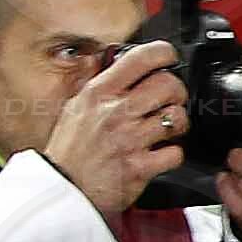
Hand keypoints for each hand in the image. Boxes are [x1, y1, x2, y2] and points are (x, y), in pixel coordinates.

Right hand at [43, 40, 193, 218]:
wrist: (63, 188)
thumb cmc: (69, 150)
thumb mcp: (74, 107)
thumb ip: (94, 83)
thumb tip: (106, 61)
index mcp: (99, 93)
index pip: (139, 59)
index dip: (163, 53)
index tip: (168, 57)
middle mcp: (116, 112)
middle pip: (168, 85)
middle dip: (177, 90)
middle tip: (171, 99)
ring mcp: (130, 139)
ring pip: (177, 117)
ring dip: (179, 123)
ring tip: (167, 127)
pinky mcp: (141, 166)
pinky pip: (175, 152)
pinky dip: (173, 153)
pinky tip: (161, 152)